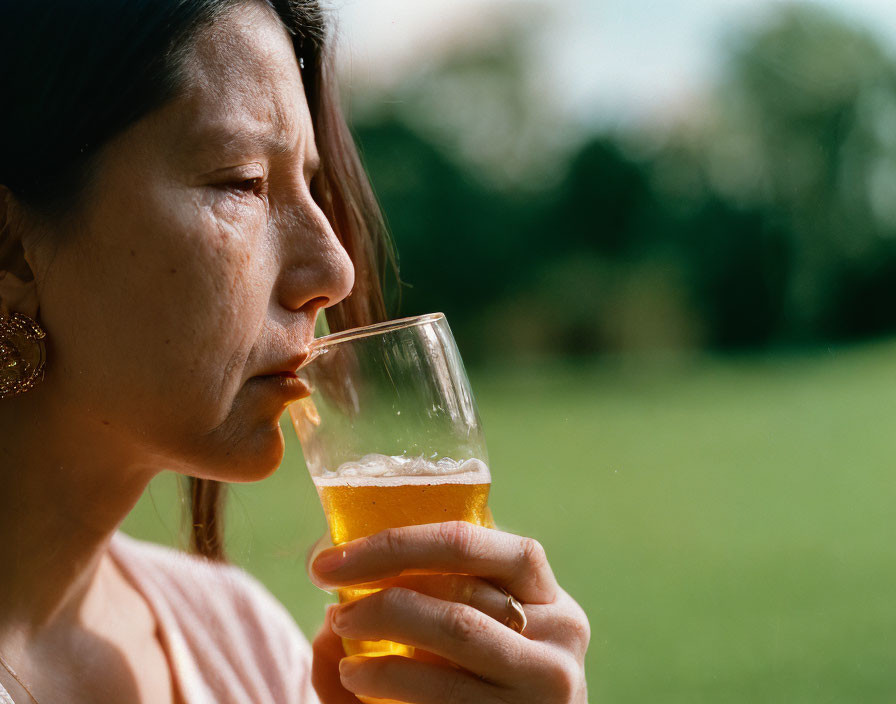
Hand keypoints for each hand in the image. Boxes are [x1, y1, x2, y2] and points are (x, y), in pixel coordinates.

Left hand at [308, 521, 589, 702]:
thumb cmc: (484, 681)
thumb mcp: (476, 632)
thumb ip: (419, 603)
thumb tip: (336, 597)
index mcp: (549, 596)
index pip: (475, 545)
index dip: (398, 543)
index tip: (333, 556)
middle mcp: (559, 640)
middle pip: (461, 599)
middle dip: (382, 593)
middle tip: (332, 603)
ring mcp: (542, 691)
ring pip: (454, 642)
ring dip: (380, 638)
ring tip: (340, 641)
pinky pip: (444, 696)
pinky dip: (388, 681)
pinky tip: (354, 679)